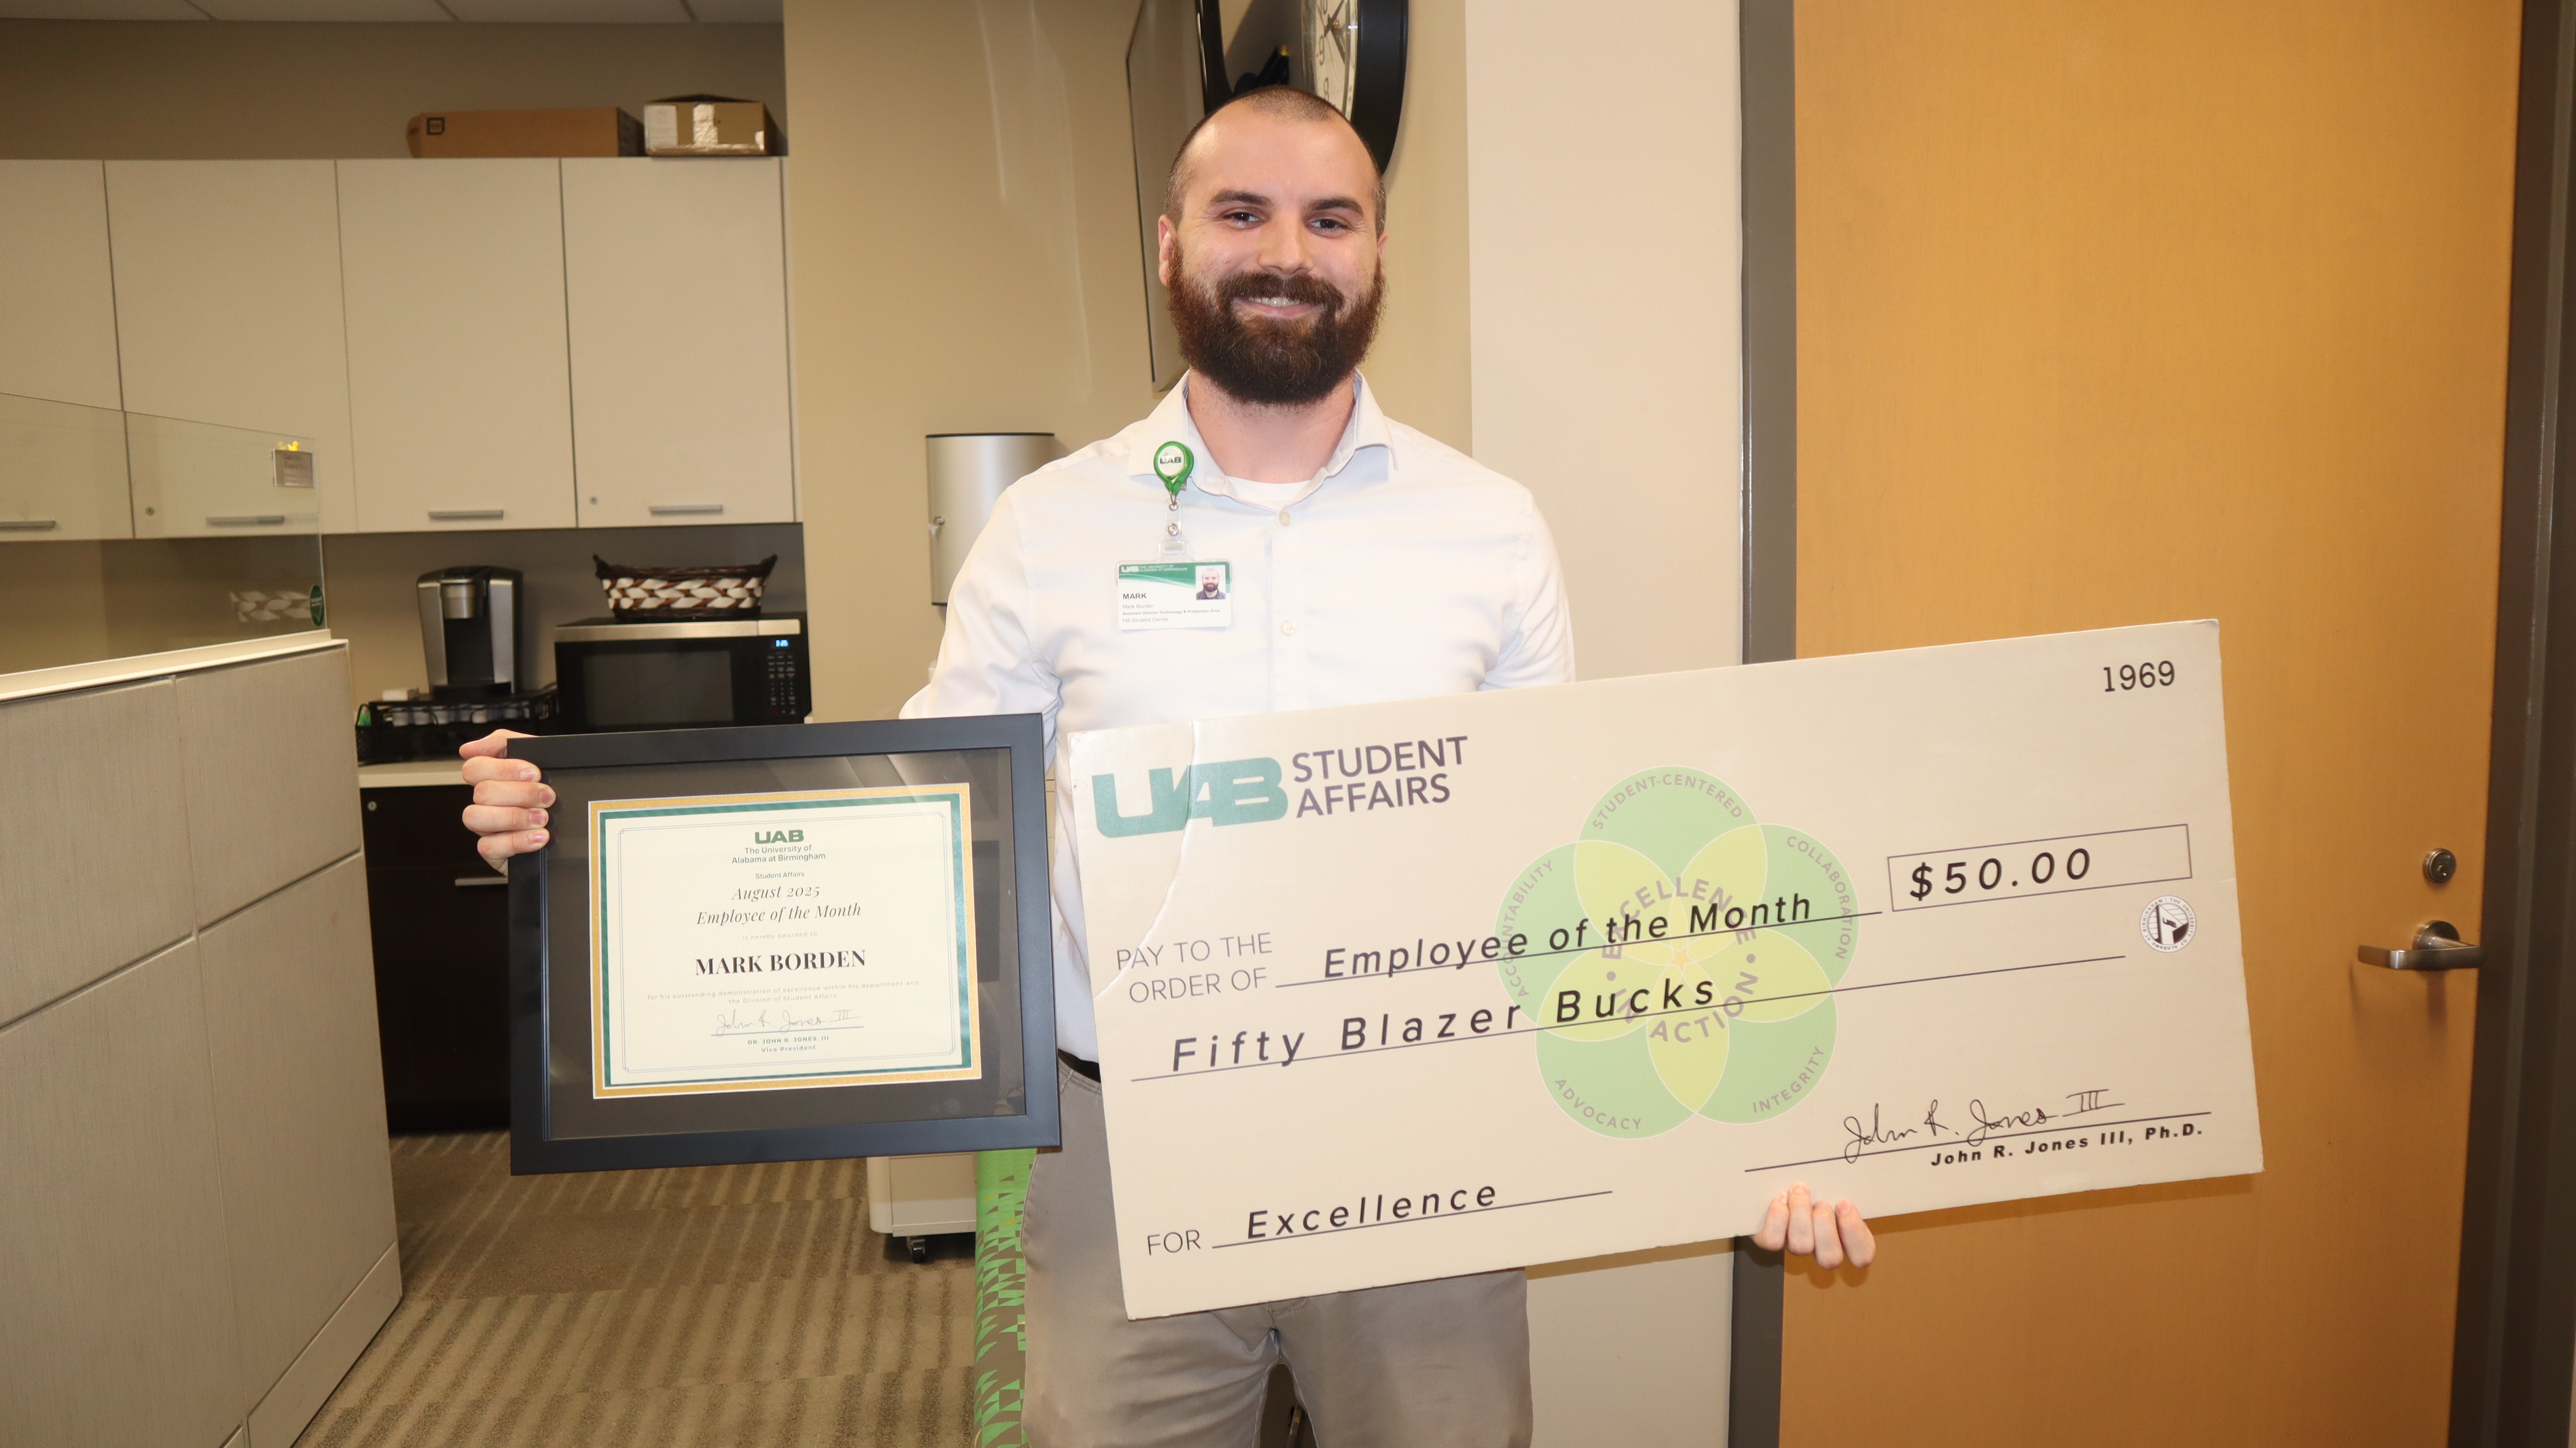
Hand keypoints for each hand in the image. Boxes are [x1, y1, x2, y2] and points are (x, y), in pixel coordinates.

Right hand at [459, 730, 548, 871]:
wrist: (582, 826)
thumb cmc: (555, 792)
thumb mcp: (541, 759)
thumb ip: (507, 743)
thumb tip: (469, 748)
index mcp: (493, 779)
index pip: (475, 767)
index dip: (503, 769)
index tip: (535, 772)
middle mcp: (486, 803)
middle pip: (481, 792)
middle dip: (519, 793)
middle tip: (547, 796)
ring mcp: (488, 828)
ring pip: (474, 817)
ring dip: (513, 816)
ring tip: (543, 818)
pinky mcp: (495, 852)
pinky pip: (488, 847)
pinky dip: (516, 841)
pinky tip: (539, 837)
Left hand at [1752, 1182, 1875, 1269]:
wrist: (1775, 1180)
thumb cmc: (1816, 1179)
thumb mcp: (1834, 1180)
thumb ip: (1844, 1182)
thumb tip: (1859, 1161)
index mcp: (1844, 1235)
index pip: (1861, 1255)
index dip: (1856, 1236)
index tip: (1845, 1204)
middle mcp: (1819, 1246)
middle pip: (1830, 1259)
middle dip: (1826, 1228)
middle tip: (1821, 1202)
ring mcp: (1794, 1244)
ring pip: (1801, 1248)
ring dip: (1801, 1217)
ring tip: (1800, 1190)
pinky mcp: (1770, 1238)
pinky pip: (1772, 1241)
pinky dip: (1777, 1219)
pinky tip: (1780, 1198)